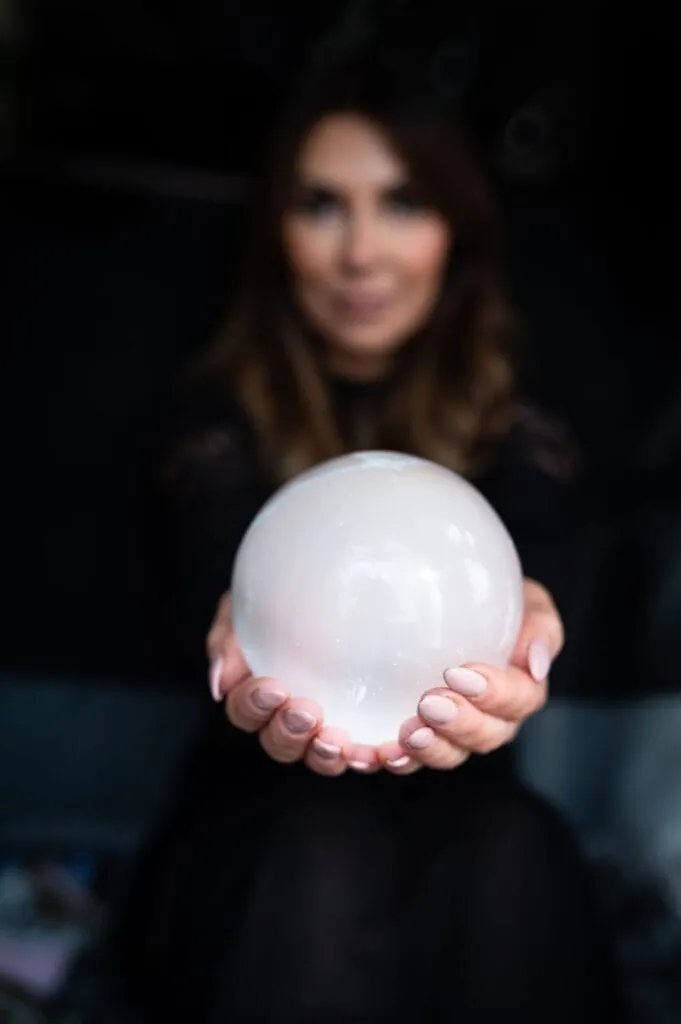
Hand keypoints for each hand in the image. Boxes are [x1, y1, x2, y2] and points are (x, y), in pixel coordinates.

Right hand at [208, 593, 360, 776]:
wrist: (343, 575)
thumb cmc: (285, 592)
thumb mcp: (249, 602)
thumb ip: (229, 637)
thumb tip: (221, 683)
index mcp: (259, 693)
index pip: (246, 712)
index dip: (253, 707)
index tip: (273, 687)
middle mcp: (291, 718)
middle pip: (281, 744)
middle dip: (289, 734)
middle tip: (307, 712)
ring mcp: (329, 726)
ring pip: (320, 757)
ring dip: (325, 755)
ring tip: (338, 742)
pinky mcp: (369, 728)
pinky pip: (368, 752)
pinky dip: (372, 757)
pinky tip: (382, 751)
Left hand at [388, 578, 562, 771]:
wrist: (444, 592)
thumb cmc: (492, 601)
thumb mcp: (526, 601)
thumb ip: (539, 626)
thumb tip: (536, 664)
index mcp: (520, 689)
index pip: (518, 701)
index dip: (494, 695)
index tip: (459, 673)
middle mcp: (489, 718)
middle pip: (484, 736)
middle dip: (459, 724)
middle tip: (430, 703)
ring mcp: (451, 732)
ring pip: (448, 754)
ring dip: (430, 749)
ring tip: (408, 734)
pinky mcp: (416, 736)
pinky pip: (408, 758)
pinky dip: (395, 759)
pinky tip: (379, 754)